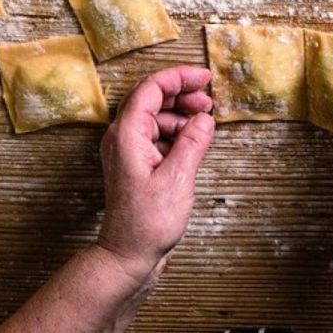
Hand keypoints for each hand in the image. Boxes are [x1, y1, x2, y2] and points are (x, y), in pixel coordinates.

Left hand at [97, 66, 215, 280]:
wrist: (128, 255)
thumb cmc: (147, 221)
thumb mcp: (178, 178)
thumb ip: (193, 142)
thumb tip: (205, 119)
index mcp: (127, 135)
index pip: (151, 89)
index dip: (179, 77)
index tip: (205, 77)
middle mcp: (123, 138)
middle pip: (152, 100)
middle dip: (182, 95)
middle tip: (209, 101)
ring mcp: (129, 151)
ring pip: (156, 118)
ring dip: (182, 116)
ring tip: (205, 124)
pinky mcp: (138, 164)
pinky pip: (157, 136)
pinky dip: (177, 133)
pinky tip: (194, 143)